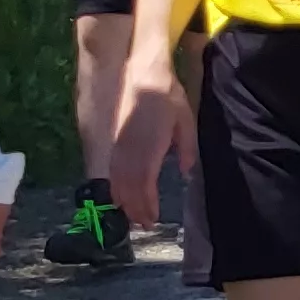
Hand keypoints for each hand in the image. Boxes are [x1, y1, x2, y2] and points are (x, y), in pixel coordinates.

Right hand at [108, 58, 191, 225]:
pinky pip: (111, 170)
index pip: (145, 185)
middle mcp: (130, 151)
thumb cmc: (168, 97)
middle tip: (144, 226)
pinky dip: (114, 187)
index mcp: (150, 148)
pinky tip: (118, 196)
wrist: (142, 74)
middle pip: (129, 188)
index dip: (147, 205)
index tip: (153, 220)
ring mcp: (119, 146)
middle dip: (135, 209)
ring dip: (124, 202)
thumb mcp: (186, 121)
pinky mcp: (114, 141)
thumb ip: (187, 148)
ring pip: (117, 181)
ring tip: (132, 217)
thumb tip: (186, 173)